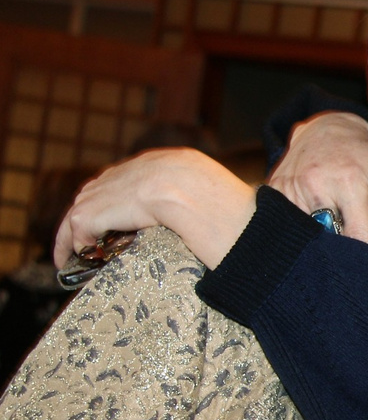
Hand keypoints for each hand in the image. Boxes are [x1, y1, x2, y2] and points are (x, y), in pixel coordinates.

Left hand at [54, 148, 255, 269]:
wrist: (235, 216)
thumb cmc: (242, 219)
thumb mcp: (222, 199)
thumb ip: (201, 201)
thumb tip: (193, 223)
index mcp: (180, 161)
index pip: (133, 174)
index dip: (116, 198)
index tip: (109, 219)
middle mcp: (151, 164)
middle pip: (103, 186)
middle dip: (90, 214)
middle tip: (84, 240)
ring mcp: (130, 182)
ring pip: (86, 203)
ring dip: (76, 230)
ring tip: (72, 254)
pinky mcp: (114, 204)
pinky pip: (82, 222)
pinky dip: (75, 240)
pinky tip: (78, 257)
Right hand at [267, 111, 367, 251]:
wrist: (326, 127)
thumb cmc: (358, 157)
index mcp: (349, 183)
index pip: (356, 234)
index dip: (363, 254)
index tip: (366, 264)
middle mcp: (317, 185)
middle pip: (325, 237)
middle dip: (336, 248)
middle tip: (344, 251)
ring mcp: (292, 186)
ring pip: (302, 233)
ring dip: (314, 237)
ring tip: (325, 231)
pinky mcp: (274, 188)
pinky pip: (282, 221)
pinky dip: (295, 227)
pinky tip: (307, 221)